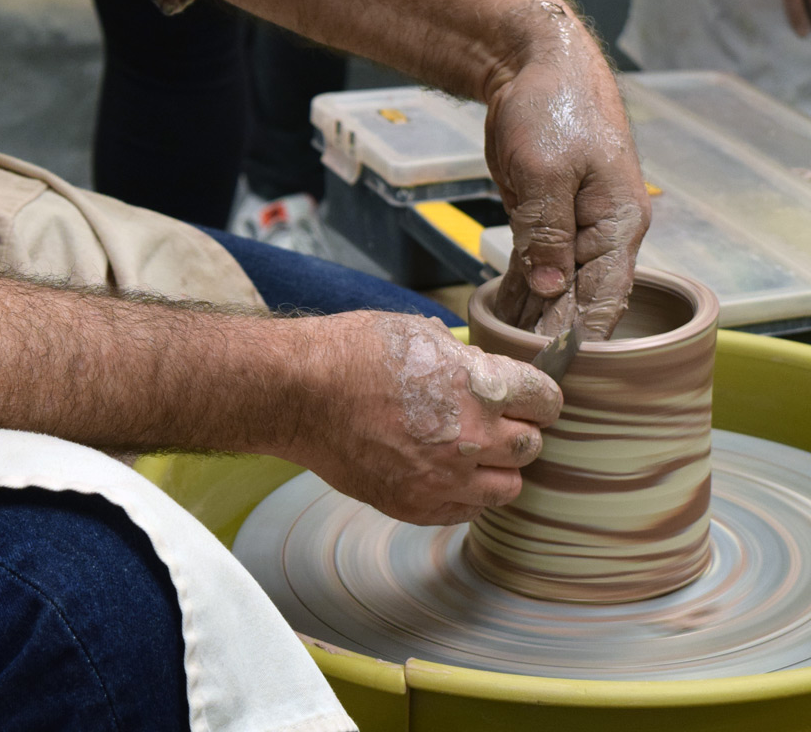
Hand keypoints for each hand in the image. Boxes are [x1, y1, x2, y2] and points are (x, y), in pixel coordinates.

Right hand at [285, 312, 561, 525]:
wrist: (298, 393)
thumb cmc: (352, 353)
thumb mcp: (421, 333)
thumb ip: (464, 360)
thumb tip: (480, 372)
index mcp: (481, 386)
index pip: (547, 400)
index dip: (539, 396)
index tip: (530, 397)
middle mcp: (473, 437)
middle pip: (533, 446)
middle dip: (519, 431)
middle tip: (497, 422)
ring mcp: (444, 478)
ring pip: (509, 487)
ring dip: (498, 469)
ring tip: (473, 453)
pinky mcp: (416, 505)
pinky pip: (467, 512)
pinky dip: (465, 495)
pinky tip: (445, 473)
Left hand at [485, 3, 650, 339]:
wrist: (535, 66)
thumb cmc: (552, 109)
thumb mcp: (545, 172)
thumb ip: (547, 234)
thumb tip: (551, 290)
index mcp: (618, 223)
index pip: (607, 296)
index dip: (583, 335)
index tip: (558, 368)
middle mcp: (602, 233)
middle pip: (581, 299)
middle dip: (554, 334)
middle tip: (523, 370)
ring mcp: (573, 228)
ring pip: (556, 288)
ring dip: (534, 318)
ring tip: (507, 355)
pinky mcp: (545, 221)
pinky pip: (535, 267)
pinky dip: (520, 293)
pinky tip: (503, 319)